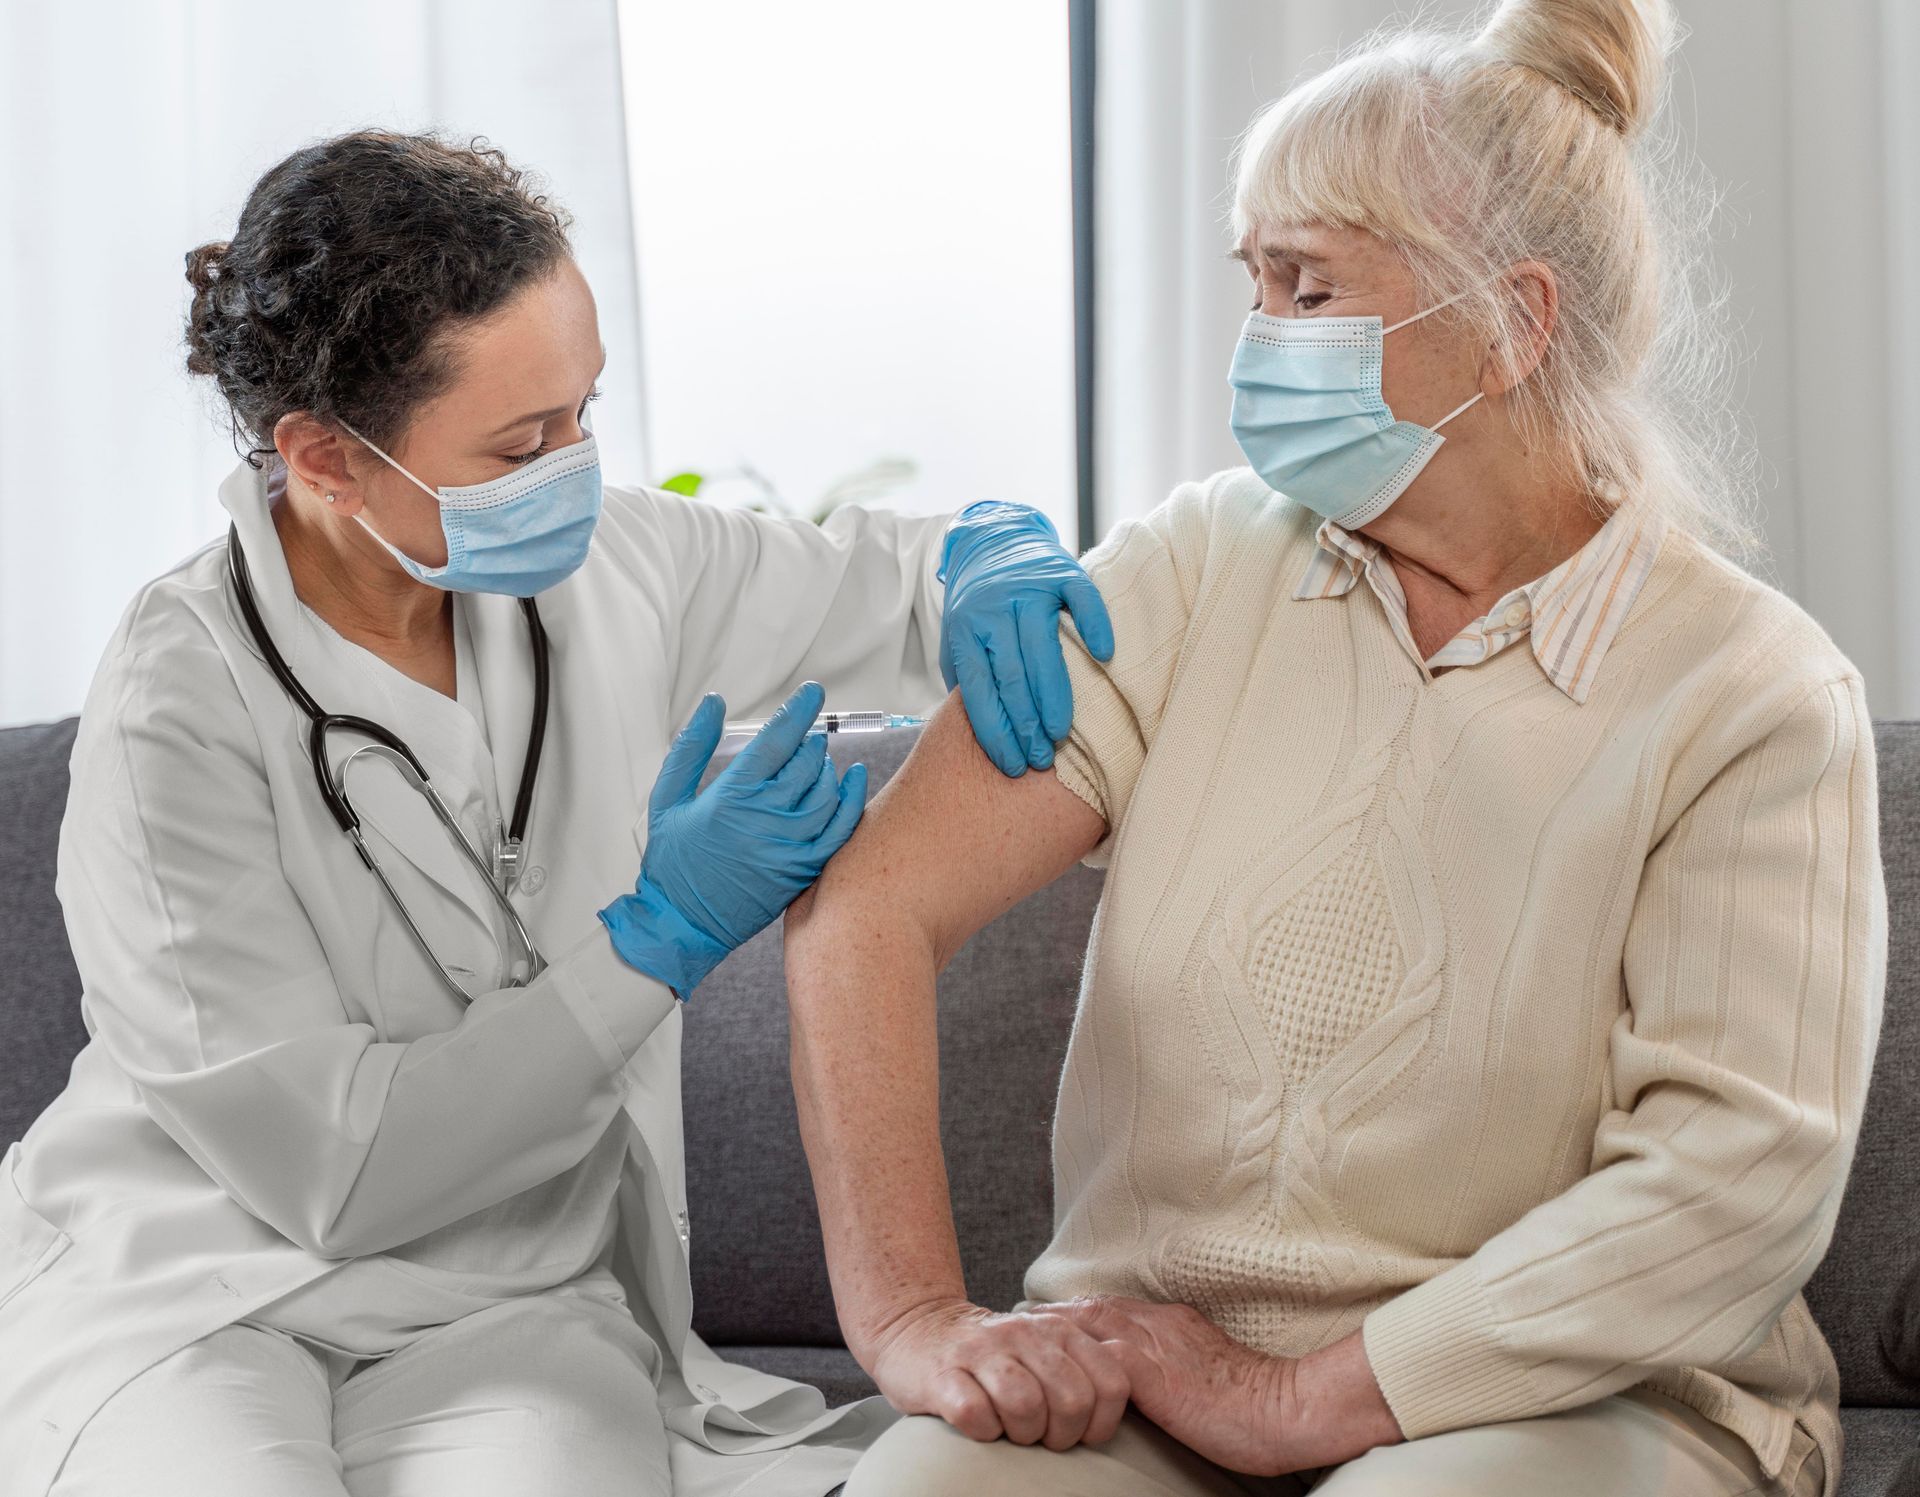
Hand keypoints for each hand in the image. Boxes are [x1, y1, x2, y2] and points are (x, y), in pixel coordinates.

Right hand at [599, 682, 866, 994]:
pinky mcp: (803, 869)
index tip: (811, 693)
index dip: (798, 710)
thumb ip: (691, 746)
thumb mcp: (667, 798)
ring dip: (824, 768)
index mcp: (732, 797)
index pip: (778, 740)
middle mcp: (766, 819)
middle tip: (804, 736)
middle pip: (805, 762)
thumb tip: (713, 704)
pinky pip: (839, 828)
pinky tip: (852, 779)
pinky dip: (850, 799)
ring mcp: (789, 846)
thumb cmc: (673, 862)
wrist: (683, 923)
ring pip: (825, 791)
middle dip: (808, 741)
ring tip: (813, 761)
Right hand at [864, 1297, 1131, 1452]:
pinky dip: (980, 1430)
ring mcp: (983, 1351)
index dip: (1102, 1423)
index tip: (1079, 1431)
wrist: (918, 1331)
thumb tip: (1119, 1415)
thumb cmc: (993, 1358)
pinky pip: (974, 1415)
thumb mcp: (1046, 1351)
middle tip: (1038, 1434)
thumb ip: (1084, 1370)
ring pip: (1026, 1407)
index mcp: (1060, 1329)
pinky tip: (977, 1422)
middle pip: (1073, 1400)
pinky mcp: (943, 1373)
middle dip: (1060, 1434)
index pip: (1113, 1384)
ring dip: (1020, 1433)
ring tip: (1007, 1428)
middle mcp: (1025, 1333)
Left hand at [938, 501, 1113, 776]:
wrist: (993, 542)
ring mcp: (1028, 588)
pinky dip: (1093, 626)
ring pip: (1041, 648)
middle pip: (1010, 676)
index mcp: (965, 630)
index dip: (996, 732)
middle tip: (1041, 758)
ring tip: (1060, 732)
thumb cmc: (979, 607)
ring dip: (1053, 695)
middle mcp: (993, 608)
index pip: (979, 691)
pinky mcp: (1061, 571)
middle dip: (1025, 724)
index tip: (1013, 765)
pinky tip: (1104, 657)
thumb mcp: (959, 641)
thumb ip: (968, 680)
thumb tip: (987, 735)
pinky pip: (1081, 600)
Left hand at [1034, 1298, 1400, 1475]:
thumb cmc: (1253, 1403)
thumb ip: (1171, 1365)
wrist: (1289, 1407)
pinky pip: (1096, 1362)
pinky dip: (1067, 1365)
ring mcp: (1152, 1343)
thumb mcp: (1203, 1372)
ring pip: (1084, 1325)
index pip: (1106, 1310)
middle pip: (1085, 1310)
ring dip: (1047, 1335)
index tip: (1039, 1327)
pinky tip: (1043, 1376)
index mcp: (1168, 1322)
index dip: (1070, 1318)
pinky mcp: (1151, 1371)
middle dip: (1047, 1319)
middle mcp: (1156, 1323)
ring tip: (1013, 1345)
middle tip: (1009, 1328)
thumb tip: (1142, 1379)